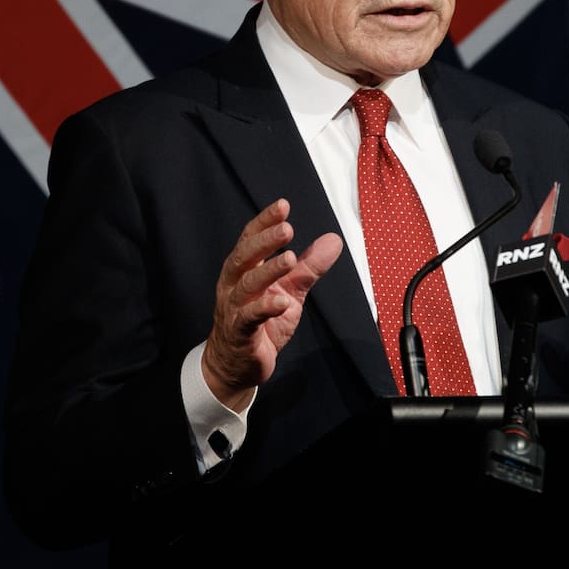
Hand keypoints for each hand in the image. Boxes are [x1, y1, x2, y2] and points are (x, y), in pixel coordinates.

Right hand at [202, 198, 341, 409]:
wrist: (237, 364)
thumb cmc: (262, 321)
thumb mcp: (290, 290)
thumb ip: (309, 266)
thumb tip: (334, 240)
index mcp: (243, 269)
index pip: (251, 239)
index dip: (265, 221)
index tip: (283, 205)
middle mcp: (234, 284)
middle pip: (245, 256)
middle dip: (265, 240)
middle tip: (287, 228)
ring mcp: (233, 308)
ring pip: (247, 284)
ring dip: (268, 270)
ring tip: (290, 258)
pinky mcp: (240, 333)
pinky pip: (249, 318)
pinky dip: (265, 308)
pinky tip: (282, 302)